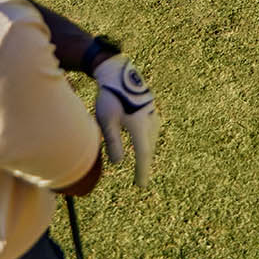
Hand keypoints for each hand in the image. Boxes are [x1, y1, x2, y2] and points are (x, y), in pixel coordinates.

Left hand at [93, 57, 159, 185]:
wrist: (118, 72)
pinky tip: (143, 141)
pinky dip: (147, 140)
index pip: (143, 155)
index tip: (141, 185)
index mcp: (139, 126)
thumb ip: (113, 143)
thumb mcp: (106, 121)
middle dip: (144, 163)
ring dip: (146, 151)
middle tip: (140, 179)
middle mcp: (149, 121)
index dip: (142, 172)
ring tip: (141, 163)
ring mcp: (152, 113)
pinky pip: (151, 130)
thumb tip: (118, 163)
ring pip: (150, 139)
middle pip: (148, 148)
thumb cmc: (109, 97)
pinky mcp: (151, 108)